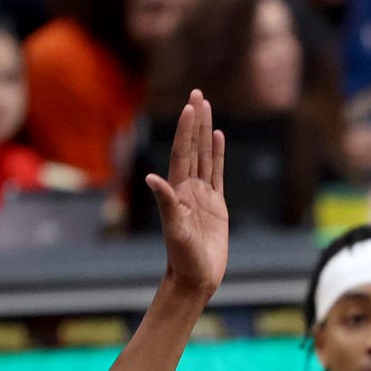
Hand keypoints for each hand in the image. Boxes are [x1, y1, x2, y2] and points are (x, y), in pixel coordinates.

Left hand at [146, 90, 227, 299]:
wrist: (196, 276)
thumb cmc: (183, 257)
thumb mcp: (174, 230)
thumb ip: (166, 203)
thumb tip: (152, 178)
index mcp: (177, 190)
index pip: (183, 153)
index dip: (186, 129)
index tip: (190, 106)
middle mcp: (188, 187)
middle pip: (192, 147)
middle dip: (195, 120)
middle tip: (198, 93)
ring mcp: (202, 195)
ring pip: (204, 156)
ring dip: (205, 131)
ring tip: (207, 107)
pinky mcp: (216, 205)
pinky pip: (217, 173)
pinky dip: (217, 154)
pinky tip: (218, 138)